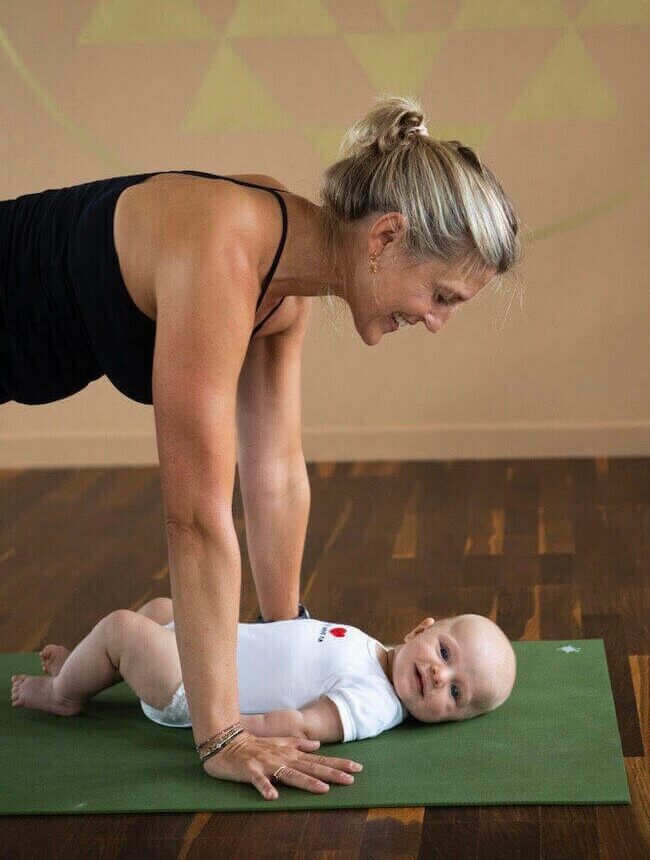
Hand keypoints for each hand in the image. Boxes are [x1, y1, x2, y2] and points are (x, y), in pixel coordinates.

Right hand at [201, 729, 362, 799]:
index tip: (357, 768)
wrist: (224, 741)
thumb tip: (317, 745)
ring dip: (306, 782)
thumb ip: (297, 744)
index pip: (318, 760)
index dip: (337, 764)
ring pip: (290, 774)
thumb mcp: (277, 742)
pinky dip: (266, 788)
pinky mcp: (250, 770)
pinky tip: (274, 797)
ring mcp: (266, 763)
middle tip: (351, 779)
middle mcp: (282, 757)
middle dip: (331, 773)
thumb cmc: (252, 744)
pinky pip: (258, 781)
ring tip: (323, 790)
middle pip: (310, 767)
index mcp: (289, 753)